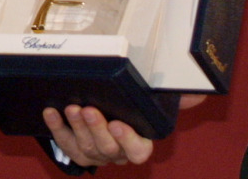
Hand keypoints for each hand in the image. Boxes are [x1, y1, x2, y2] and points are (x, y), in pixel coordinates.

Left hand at [43, 96, 206, 168]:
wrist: (102, 110)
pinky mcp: (74, 149)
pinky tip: (51, 111)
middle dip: (97, 129)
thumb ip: (173, 98)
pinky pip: (64, 142)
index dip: (128, 142)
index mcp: (138, 144)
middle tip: (89, 109)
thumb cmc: (131, 106)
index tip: (119, 124)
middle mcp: (116, 153)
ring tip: (73, 107)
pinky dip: (56, 128)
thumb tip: (197, 94)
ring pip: (86, 147)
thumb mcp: (153, 100)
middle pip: (107, 149)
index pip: (138, 152)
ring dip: (77, 127)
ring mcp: (94, 153)